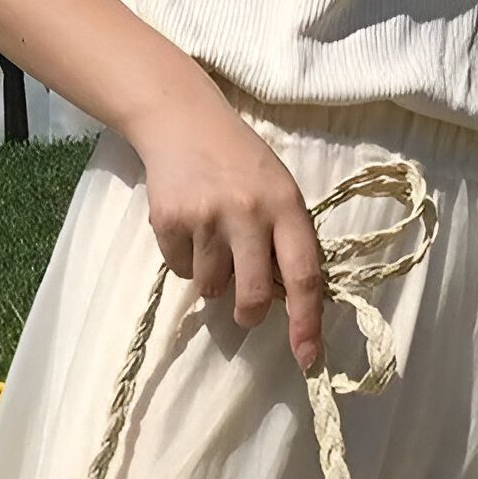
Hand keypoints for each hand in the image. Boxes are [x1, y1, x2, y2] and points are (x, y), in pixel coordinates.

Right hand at [130, 105, 326, 371]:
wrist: (182, 120)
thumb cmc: (239, 162)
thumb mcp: (277, 190)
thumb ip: (284, 239)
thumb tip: (284, 301)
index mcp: (286, 206)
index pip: (304, 275)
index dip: (307, 322)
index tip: (307, 358)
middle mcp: (248, 213)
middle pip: (252, 296)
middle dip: (248, 314)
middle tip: (245, 312)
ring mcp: (206, 218)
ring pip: (211, 287)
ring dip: (212, 277)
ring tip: (211, 238)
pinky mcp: (170, 221)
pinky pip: (181, 269)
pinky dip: (186, 258)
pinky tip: (188, 226)